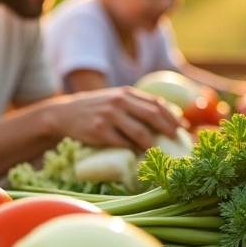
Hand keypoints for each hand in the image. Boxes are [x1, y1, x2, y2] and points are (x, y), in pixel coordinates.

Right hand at [48, 86, 181, 153]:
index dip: (172, 117)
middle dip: (168, 130)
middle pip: (152, 116)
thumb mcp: (114, 100)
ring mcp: (108, 116)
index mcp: (125, 93)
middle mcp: (119, 102)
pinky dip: (132, 150)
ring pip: (140, 132)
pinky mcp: (99, 131)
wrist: (64, 114)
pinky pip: (123, 143)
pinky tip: (136, 153)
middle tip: (176, 141)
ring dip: (151, 144)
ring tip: (155, 151)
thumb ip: (135, 105)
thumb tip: (166, 119)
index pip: (156, 103)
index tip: (181, 129)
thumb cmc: (95, 109)